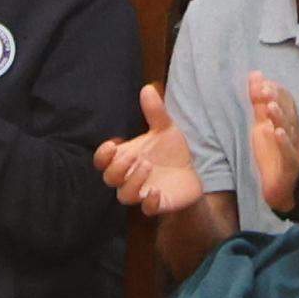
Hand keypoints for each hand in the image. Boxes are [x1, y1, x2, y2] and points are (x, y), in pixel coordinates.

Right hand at [95, 84, 204, 214]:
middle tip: (135, 157)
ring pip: (124, 196)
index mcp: (126, 157)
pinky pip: (147, 210)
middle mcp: (130, 176)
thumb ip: (155, 111)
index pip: (102, 161)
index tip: (113, 145)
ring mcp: (142, 191)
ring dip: (132, 182)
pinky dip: (149, 203)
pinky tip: (157, 192)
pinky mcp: (158, 204)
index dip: (102, 156)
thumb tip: (147, 87)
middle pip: (109, 179)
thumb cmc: (173, 150)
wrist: (196, 171)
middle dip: (117, 168)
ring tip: (147, 167)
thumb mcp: (166, 128)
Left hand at [245, 72, 298, 215]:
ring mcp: (295, 147)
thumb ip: (258, 102)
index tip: (261, 82)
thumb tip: (256, 74)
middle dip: (277, 99)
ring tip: (270, 107)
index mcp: (288, 121)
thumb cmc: (272, 154)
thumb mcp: (261, 125)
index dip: (275, 90)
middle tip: (264, 89)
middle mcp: (294, 132)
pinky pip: (289, 151)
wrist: (281, 187)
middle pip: (288, 112)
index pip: (286, 100)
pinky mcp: (291, 164)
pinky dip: (283, 142)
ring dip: (280, 117)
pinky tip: (276, 133)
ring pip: (290, 130)